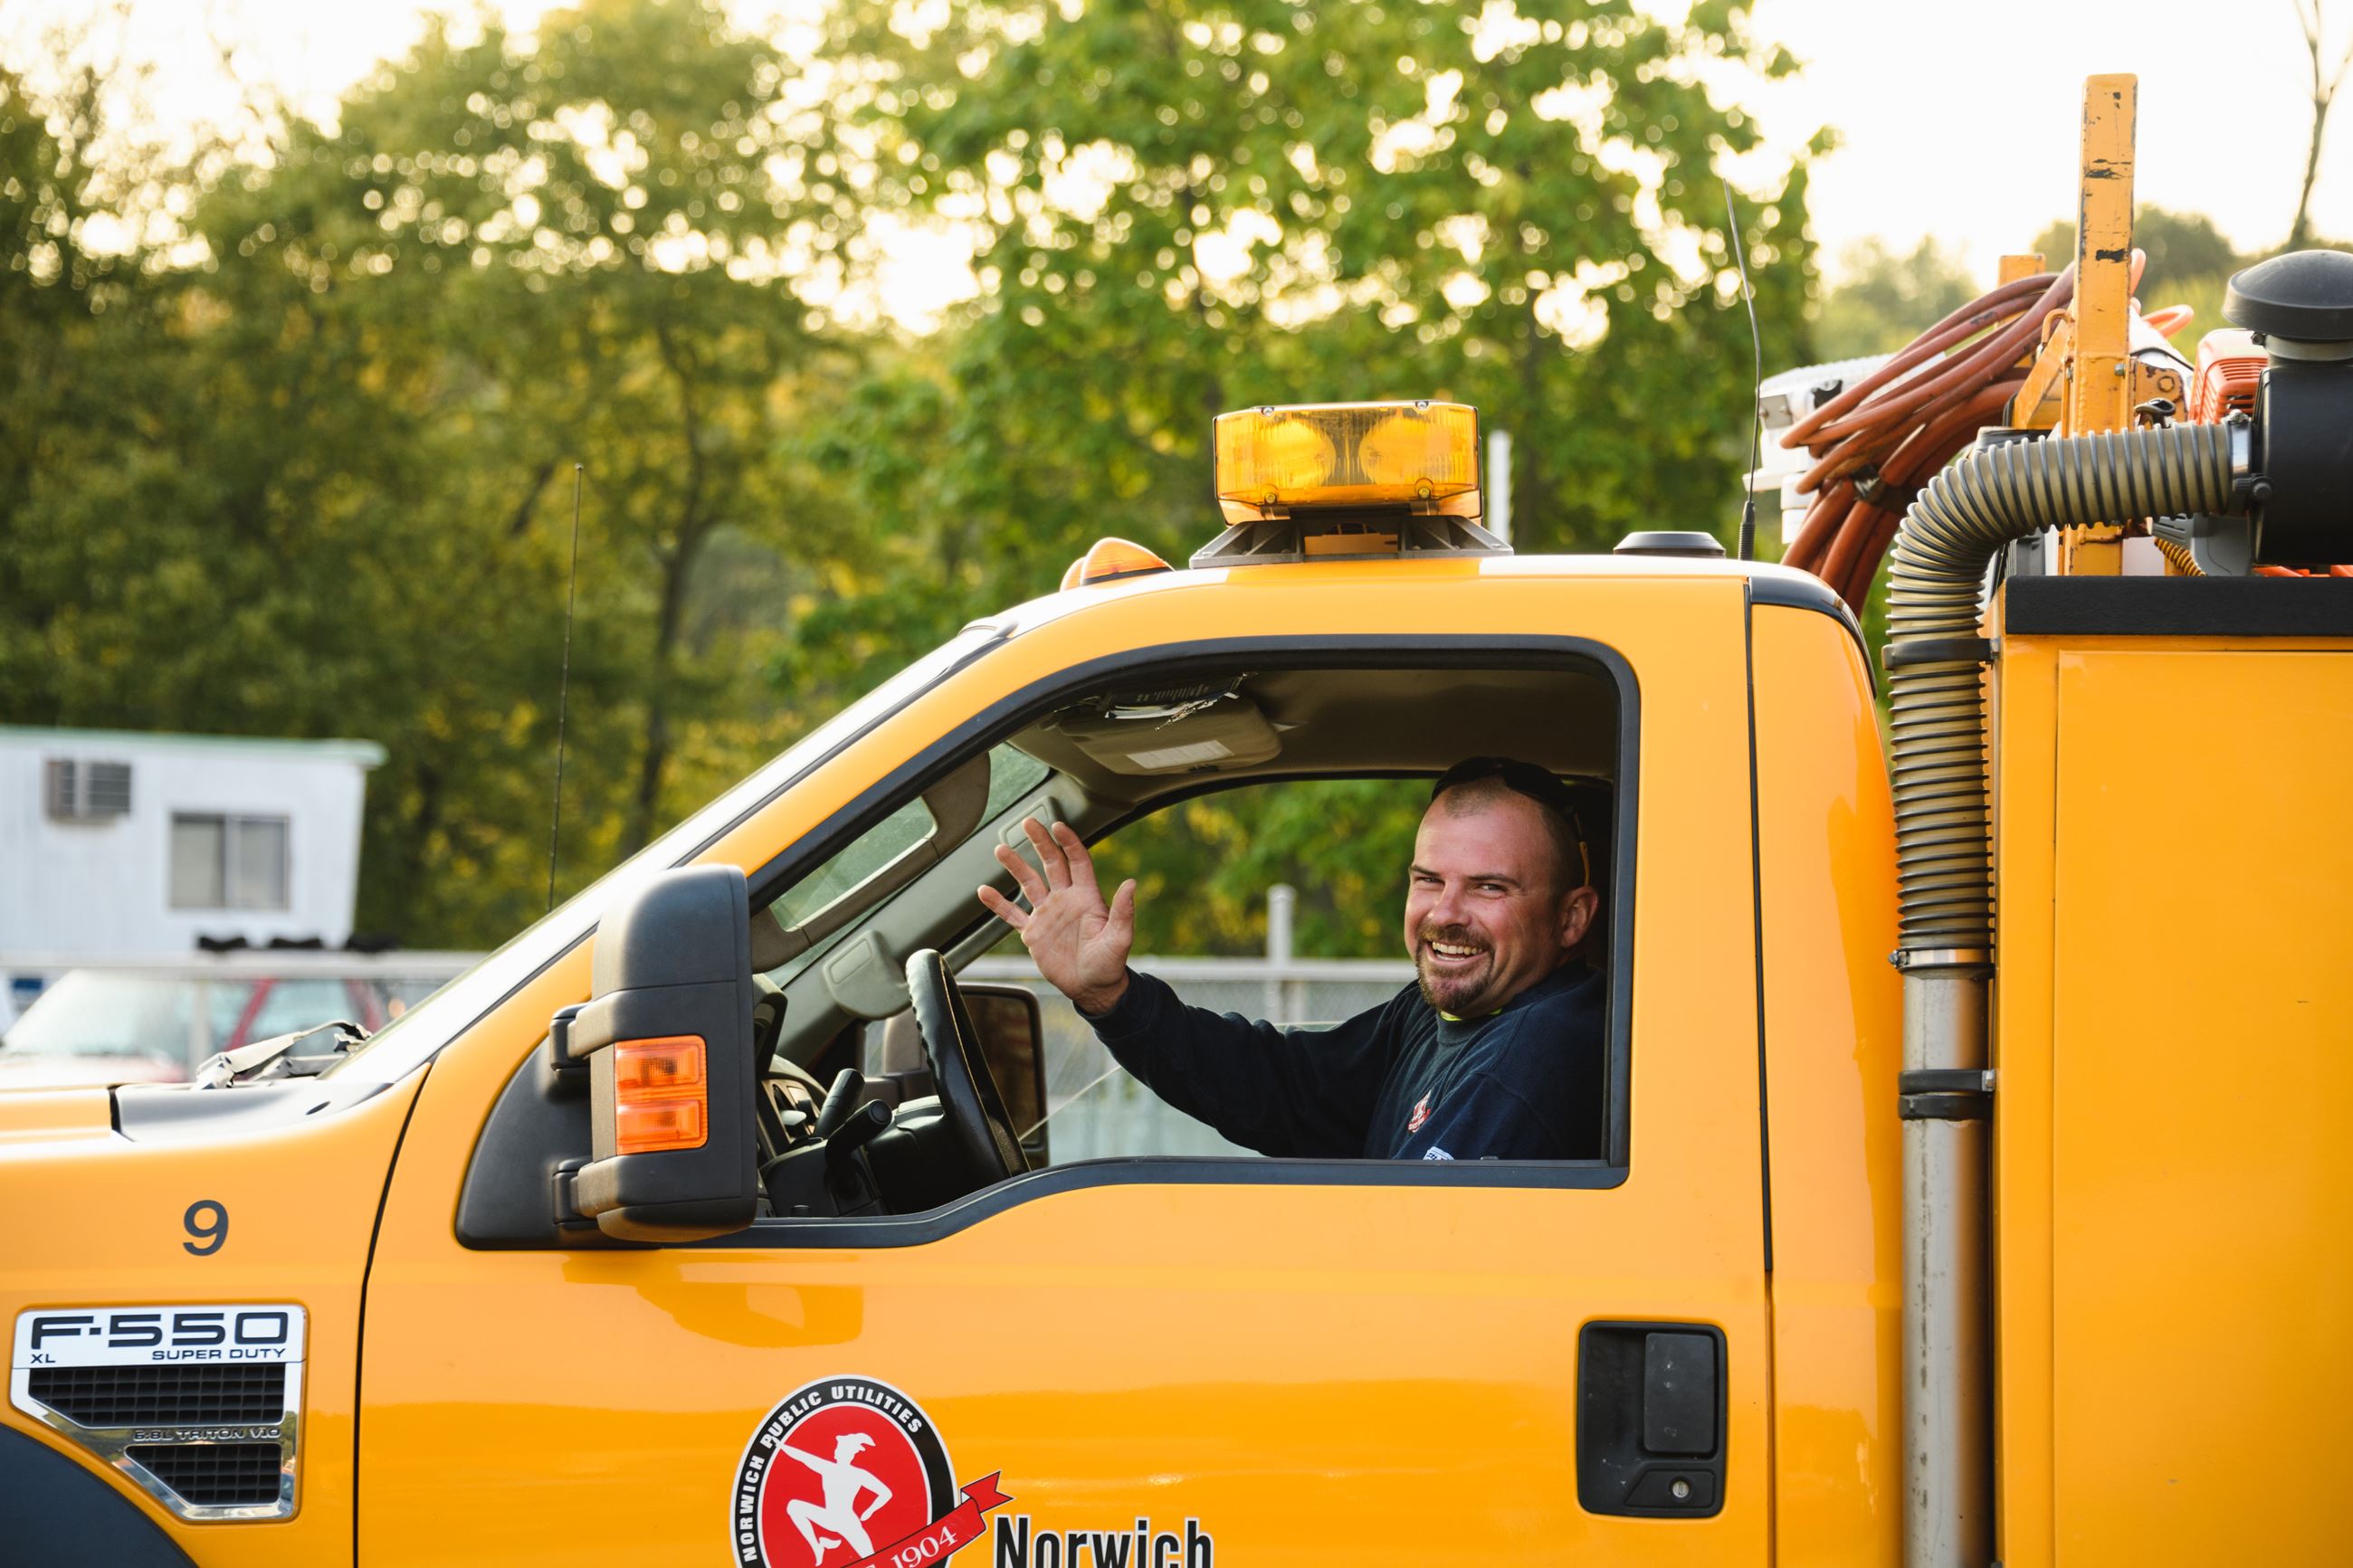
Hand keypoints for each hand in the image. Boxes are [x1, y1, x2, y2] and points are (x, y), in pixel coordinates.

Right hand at [977, 817, 1134, 1014]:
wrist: (1092, 988)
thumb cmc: (1110, 964)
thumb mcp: (1119, 938)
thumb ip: (1123, 911)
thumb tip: (1131, 883)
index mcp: (1086, 897)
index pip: (1077, 861)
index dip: (1068, 843)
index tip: (1058, 826)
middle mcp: (1065, 900)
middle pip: (1051, 863)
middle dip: (1040, 842)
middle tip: (1027, 822)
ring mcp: (1047, 915)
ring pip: (1028, 883)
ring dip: (1015, 866)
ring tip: (1000, 848)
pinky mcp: (1033, 933)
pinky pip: (1013, 914)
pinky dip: (998, 904)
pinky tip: (984, 891)